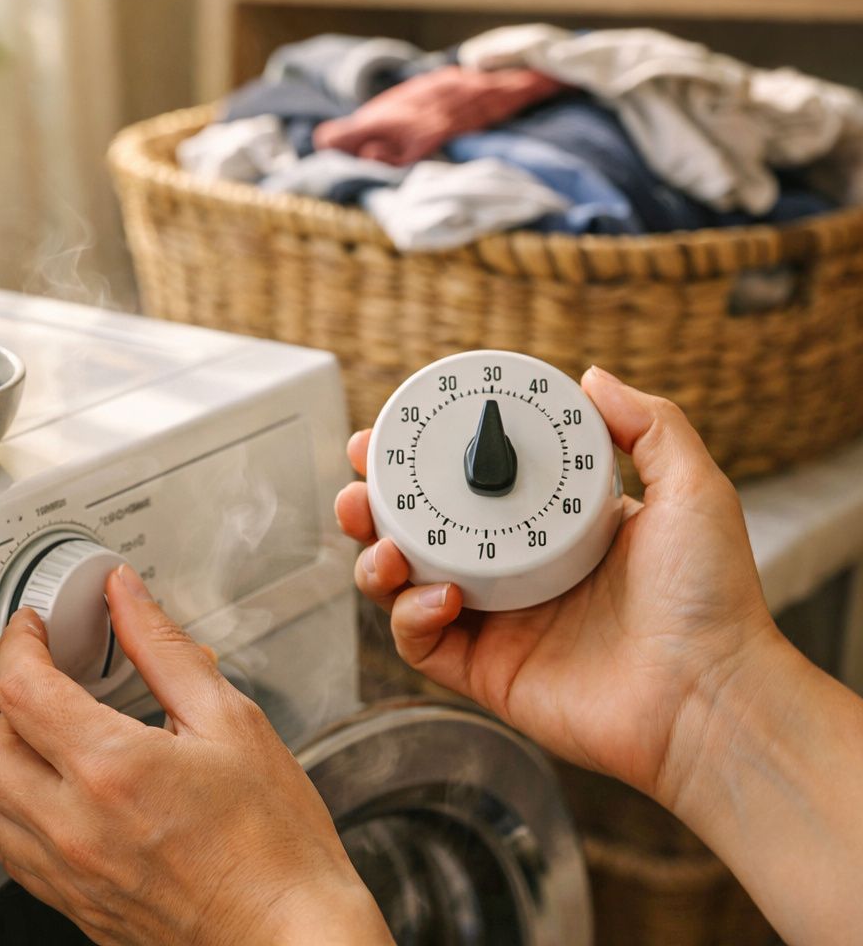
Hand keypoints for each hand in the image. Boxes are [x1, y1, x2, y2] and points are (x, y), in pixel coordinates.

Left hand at [0, 565, 389, 945]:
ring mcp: (70, 874)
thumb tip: (127, 596)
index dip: (18, 643)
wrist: (291, 939)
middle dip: (8, 706)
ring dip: (9, 765)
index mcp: (113, 769)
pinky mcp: (75, 908)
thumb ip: (165, 650)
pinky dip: (21, 816)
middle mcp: (76, 827)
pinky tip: (67, 800)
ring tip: (58, 744)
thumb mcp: (231, 723)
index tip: (33, 629)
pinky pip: (13, 855)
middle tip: (49, 686)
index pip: (20, 688)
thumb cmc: (278, 845)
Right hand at [335, 367, 783, 805]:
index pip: (472, 485)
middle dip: (375, 507)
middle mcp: (517, 573)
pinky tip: (438, 596)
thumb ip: (649, 425)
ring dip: (376, 560)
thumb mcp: (691, 489)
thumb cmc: (712, 600)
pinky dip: (410, 616)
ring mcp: (497, 625)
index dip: (423, 461)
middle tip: (360, 487)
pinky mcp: (485, 673)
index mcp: (553, 528)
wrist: (709, 696)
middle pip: (418, 531)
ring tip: (385, 545)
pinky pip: (420, 644)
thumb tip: (591, 376)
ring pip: (403, 586)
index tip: (396, 435)